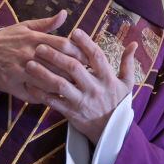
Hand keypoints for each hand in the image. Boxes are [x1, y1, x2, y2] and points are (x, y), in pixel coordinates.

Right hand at [0, 10, 80, 102]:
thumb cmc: (4, 38)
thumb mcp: (24, 27)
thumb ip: (46, 23)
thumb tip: (65, 14)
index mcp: (33, 39)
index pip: (62, 44)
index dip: (78, 52)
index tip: (89, 59)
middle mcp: (28, 54)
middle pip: (58, 65)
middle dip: (75, 72)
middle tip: (88, 77)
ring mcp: (19, 71)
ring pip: (47, 82)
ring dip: (63, 87)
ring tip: (77, 90)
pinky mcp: (11, 86)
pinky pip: (33, 95)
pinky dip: (46, 98)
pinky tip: (57, 99)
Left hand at [23, 28, 137, 143]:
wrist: (111, 131)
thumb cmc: (117, 103)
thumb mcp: (127, 83)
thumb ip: (128, 63)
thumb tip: (134, 43)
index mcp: (107, 78)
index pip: (96, 57)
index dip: (86, 44)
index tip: (74, 32)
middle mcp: (93, 88)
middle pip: (73, 69)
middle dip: (56, 56)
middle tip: (41, 46)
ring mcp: (81, 101)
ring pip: (59, 85)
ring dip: (43, 74)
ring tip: (29, 63)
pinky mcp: (70, 113)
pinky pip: (52, 102)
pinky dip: (40, 93)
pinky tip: (29, 84)